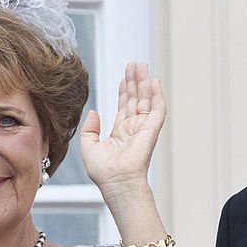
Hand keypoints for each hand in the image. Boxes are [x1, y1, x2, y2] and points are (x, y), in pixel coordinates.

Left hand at [80, 61, 165, 202]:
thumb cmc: (104, 172)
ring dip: (144, 83)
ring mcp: (144, 128)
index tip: (123, 77)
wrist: (117, 182)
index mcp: (120, 133)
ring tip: (141, 66)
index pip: (124, 107)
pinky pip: (158, 109)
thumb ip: (90, 129)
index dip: (124, 91)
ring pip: (146, 100)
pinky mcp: (152, 130)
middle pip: (136, 99)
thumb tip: (94, 112)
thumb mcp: (88, 147)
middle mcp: (134, 129)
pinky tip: (154, 81)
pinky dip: (157, 95)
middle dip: (135, 81)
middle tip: (134, 64)